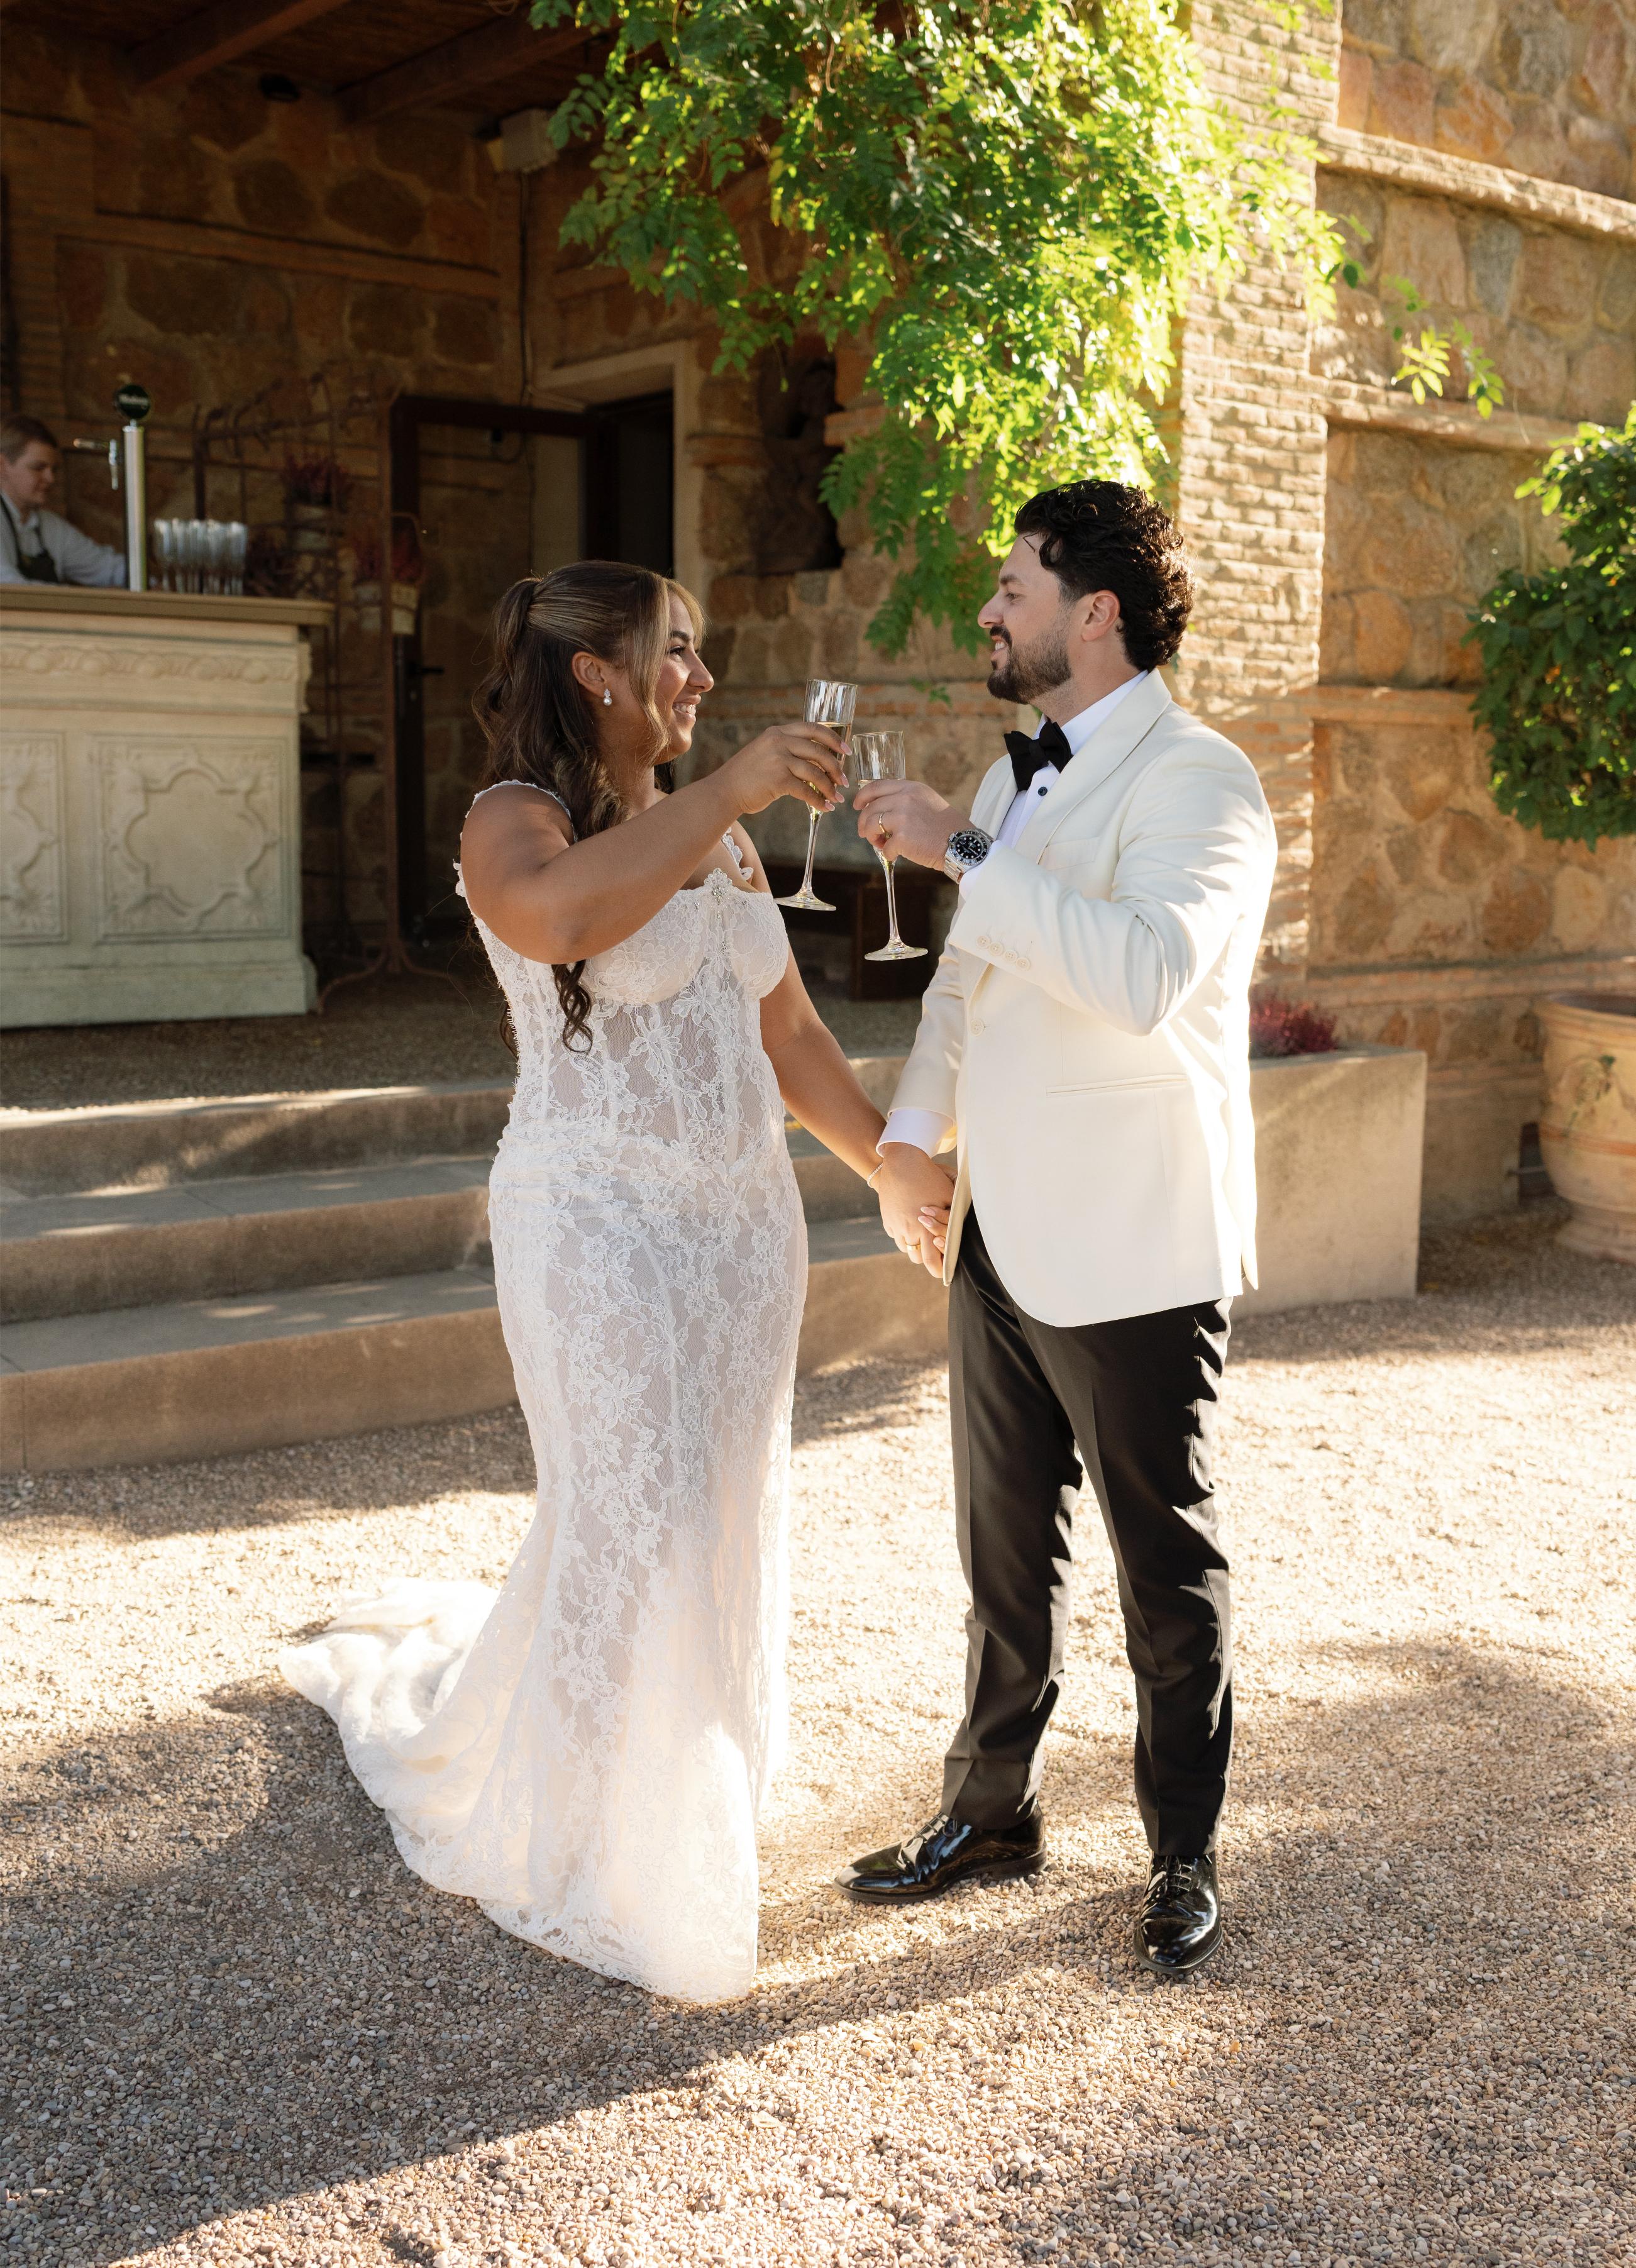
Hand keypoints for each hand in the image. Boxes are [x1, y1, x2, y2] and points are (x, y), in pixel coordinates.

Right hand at [719, 724, 847, 817]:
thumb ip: (787, 749)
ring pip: (815, 773)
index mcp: (777, 732)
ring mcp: (778, 760)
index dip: (833, 739)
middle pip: (819, 751)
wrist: (724, 791)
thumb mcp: (765, 752)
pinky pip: (806, 791)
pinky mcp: (778, 780)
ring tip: (836, 798)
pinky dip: (819, 801)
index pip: (813, 729)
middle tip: (844, 781)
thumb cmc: (747, 776)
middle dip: (836, 768)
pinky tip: (825, 808)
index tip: (846, 751)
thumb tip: (817, 759)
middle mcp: (778, 742)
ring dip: (829, 788)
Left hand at [854, 777, 962, 870]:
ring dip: (871, 837)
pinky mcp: (903, 837)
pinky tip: (897, 854)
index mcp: (910, 787)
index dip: (862, 797)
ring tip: (880, 844)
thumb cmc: (945, 827)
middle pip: (870, 808)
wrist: (961, 843)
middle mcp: (905, 798)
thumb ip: (905, 799)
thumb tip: (880, 809)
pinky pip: (885, 847)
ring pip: (871, 825)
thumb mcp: (926, 801)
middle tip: (865, 834)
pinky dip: (888, 853)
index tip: (857, 806)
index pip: (876, 786)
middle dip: (863, 823)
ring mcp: (903, 817)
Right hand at [874, 1144, 954, 1275]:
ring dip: (915, 1246)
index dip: (940, 1269)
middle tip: (936, 1255)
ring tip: (923, 1236)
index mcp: (925, 1228)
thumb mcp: (948, 1196)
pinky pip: (896, 1235)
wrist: (902, 1162)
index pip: (932, 1261)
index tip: (946, 1270)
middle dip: (928, 1259)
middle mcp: (908, 1230)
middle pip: (917, 1259)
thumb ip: (953, 1217)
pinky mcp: (887, 1219)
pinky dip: (903, 1234)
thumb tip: (961, 1231)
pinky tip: (910, 1223)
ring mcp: (895, 1225)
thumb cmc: (930, 1177)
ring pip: (905, 1248)